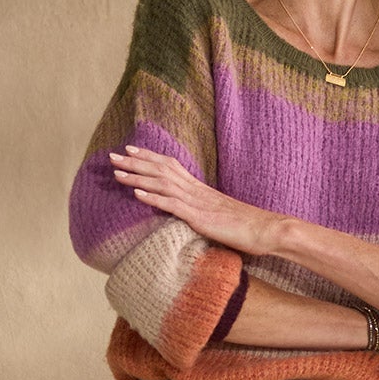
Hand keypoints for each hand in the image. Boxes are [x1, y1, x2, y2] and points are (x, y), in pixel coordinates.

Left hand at [107, 146, 281, 256]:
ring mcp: (197, 202)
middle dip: (135, 162)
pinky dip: (153, 198)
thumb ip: (203, 211)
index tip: (131, 150)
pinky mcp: (199, 217)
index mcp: (200, 188)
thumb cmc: (247, 226)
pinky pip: (172, 205)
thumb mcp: (220, 215)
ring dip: (137, 177)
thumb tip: (193, 213)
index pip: (170, 166)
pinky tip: (137, 194)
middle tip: (112, 156)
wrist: (266, 229)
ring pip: (162, 184)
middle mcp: (195, 190)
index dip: (149, 157)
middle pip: (161, 170)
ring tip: (117, 172)